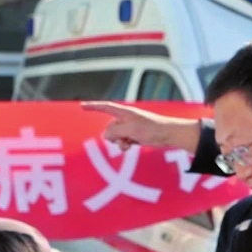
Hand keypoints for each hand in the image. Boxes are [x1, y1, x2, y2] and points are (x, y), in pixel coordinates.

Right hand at [82, 101, 201, 152]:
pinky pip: (122, 141)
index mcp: (124, 113)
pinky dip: (124, 145)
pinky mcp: (134, 136)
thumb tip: (106, 135)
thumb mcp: (130, 129)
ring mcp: (130, 128)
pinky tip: (132, 146)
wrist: (169, 135)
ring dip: (119, 142)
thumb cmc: (152, 128)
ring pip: (115, 137)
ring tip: (129, 144)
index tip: (82, 106)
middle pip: (109, 127)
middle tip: (124, 138)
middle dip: (112, 136)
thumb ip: (115, 131)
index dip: (93, 107)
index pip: (105, 107)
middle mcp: (126, 119)